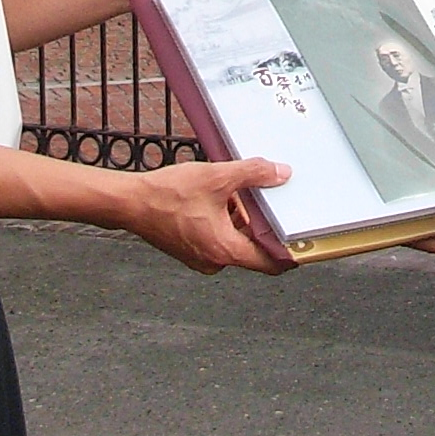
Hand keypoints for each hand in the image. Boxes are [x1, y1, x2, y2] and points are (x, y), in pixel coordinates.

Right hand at [123, 155, 294, 273]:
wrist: (129, 202)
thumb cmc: (166, 195)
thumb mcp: (217, 177)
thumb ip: (252, 174)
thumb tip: (280, 173)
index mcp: (225, 250)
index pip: (270, 262)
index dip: (290, 252)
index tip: (305, 241)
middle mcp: (214, 260)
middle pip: (253, 247)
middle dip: (263, 223)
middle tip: (272, 201)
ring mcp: (201, 257)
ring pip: (235, 240)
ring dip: (242, 219)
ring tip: (240, 192)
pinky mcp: (190, 249)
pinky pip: (218, 237)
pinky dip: (225, 220)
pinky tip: (221, 197)